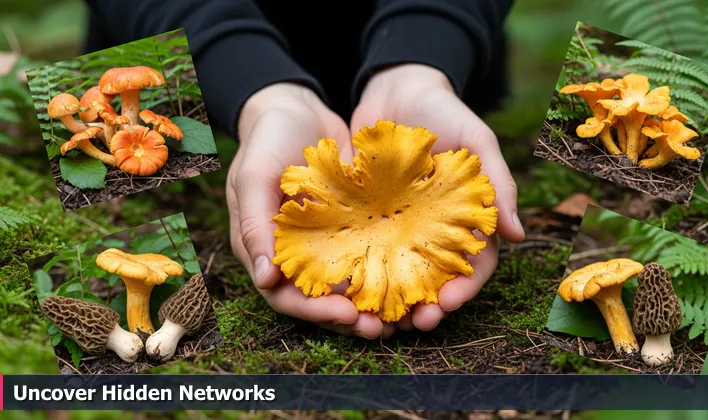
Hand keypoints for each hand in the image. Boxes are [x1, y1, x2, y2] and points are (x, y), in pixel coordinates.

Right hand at [228, 83, 394, 338]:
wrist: (295, 107)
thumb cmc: (266, 139)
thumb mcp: (254, 177)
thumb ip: (253, 225)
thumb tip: (265, 280)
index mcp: (264, 250)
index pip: (286, 297)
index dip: (315, 312)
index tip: (348, 316)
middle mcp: (294, 254)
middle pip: (320, 300)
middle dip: (351, 318)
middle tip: (384, 328)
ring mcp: (323, 242)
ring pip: (347, 284)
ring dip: (372, 302)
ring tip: (404, 315)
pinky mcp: (350, 226)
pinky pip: (367, 254)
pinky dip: (385, 269)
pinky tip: (412, 275)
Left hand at [351, 64, 525, 331]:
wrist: (396, 87)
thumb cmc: (444, 111)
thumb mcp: (477, 140)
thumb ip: (498, 183)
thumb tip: (518, 234)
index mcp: (466, 219)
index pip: (474, 264)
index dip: (464, 288)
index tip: (449, 303)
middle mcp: (433, 230)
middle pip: (434, 279)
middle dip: (427, 304)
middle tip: (414, 323)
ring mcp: (400, 227)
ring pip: (398, 273)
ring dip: (392, 299)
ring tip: (380, 318)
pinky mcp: (367, 218)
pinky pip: (363, 250)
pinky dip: (359, 272)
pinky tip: (347, 289)